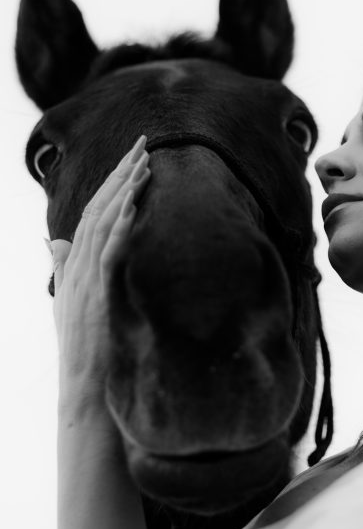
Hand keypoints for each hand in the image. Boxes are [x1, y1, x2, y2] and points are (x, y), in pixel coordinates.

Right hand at [51, 136, 150, 406]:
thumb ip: (61, 267)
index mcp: (73, 262)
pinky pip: (109, 254)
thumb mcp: (67, 299)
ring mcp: (86, 278)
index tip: (132, 158)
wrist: (82, 385)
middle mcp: (77, 264)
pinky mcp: (98, 294)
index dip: (111, 182)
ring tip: (144, 163)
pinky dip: (120, 227)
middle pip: (98, 207)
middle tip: (142, 143)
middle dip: (120, 173)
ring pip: (104, 223)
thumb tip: (52, 240)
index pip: (92, 211)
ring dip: (124, 190)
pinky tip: (134, 206)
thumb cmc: (81, 346)